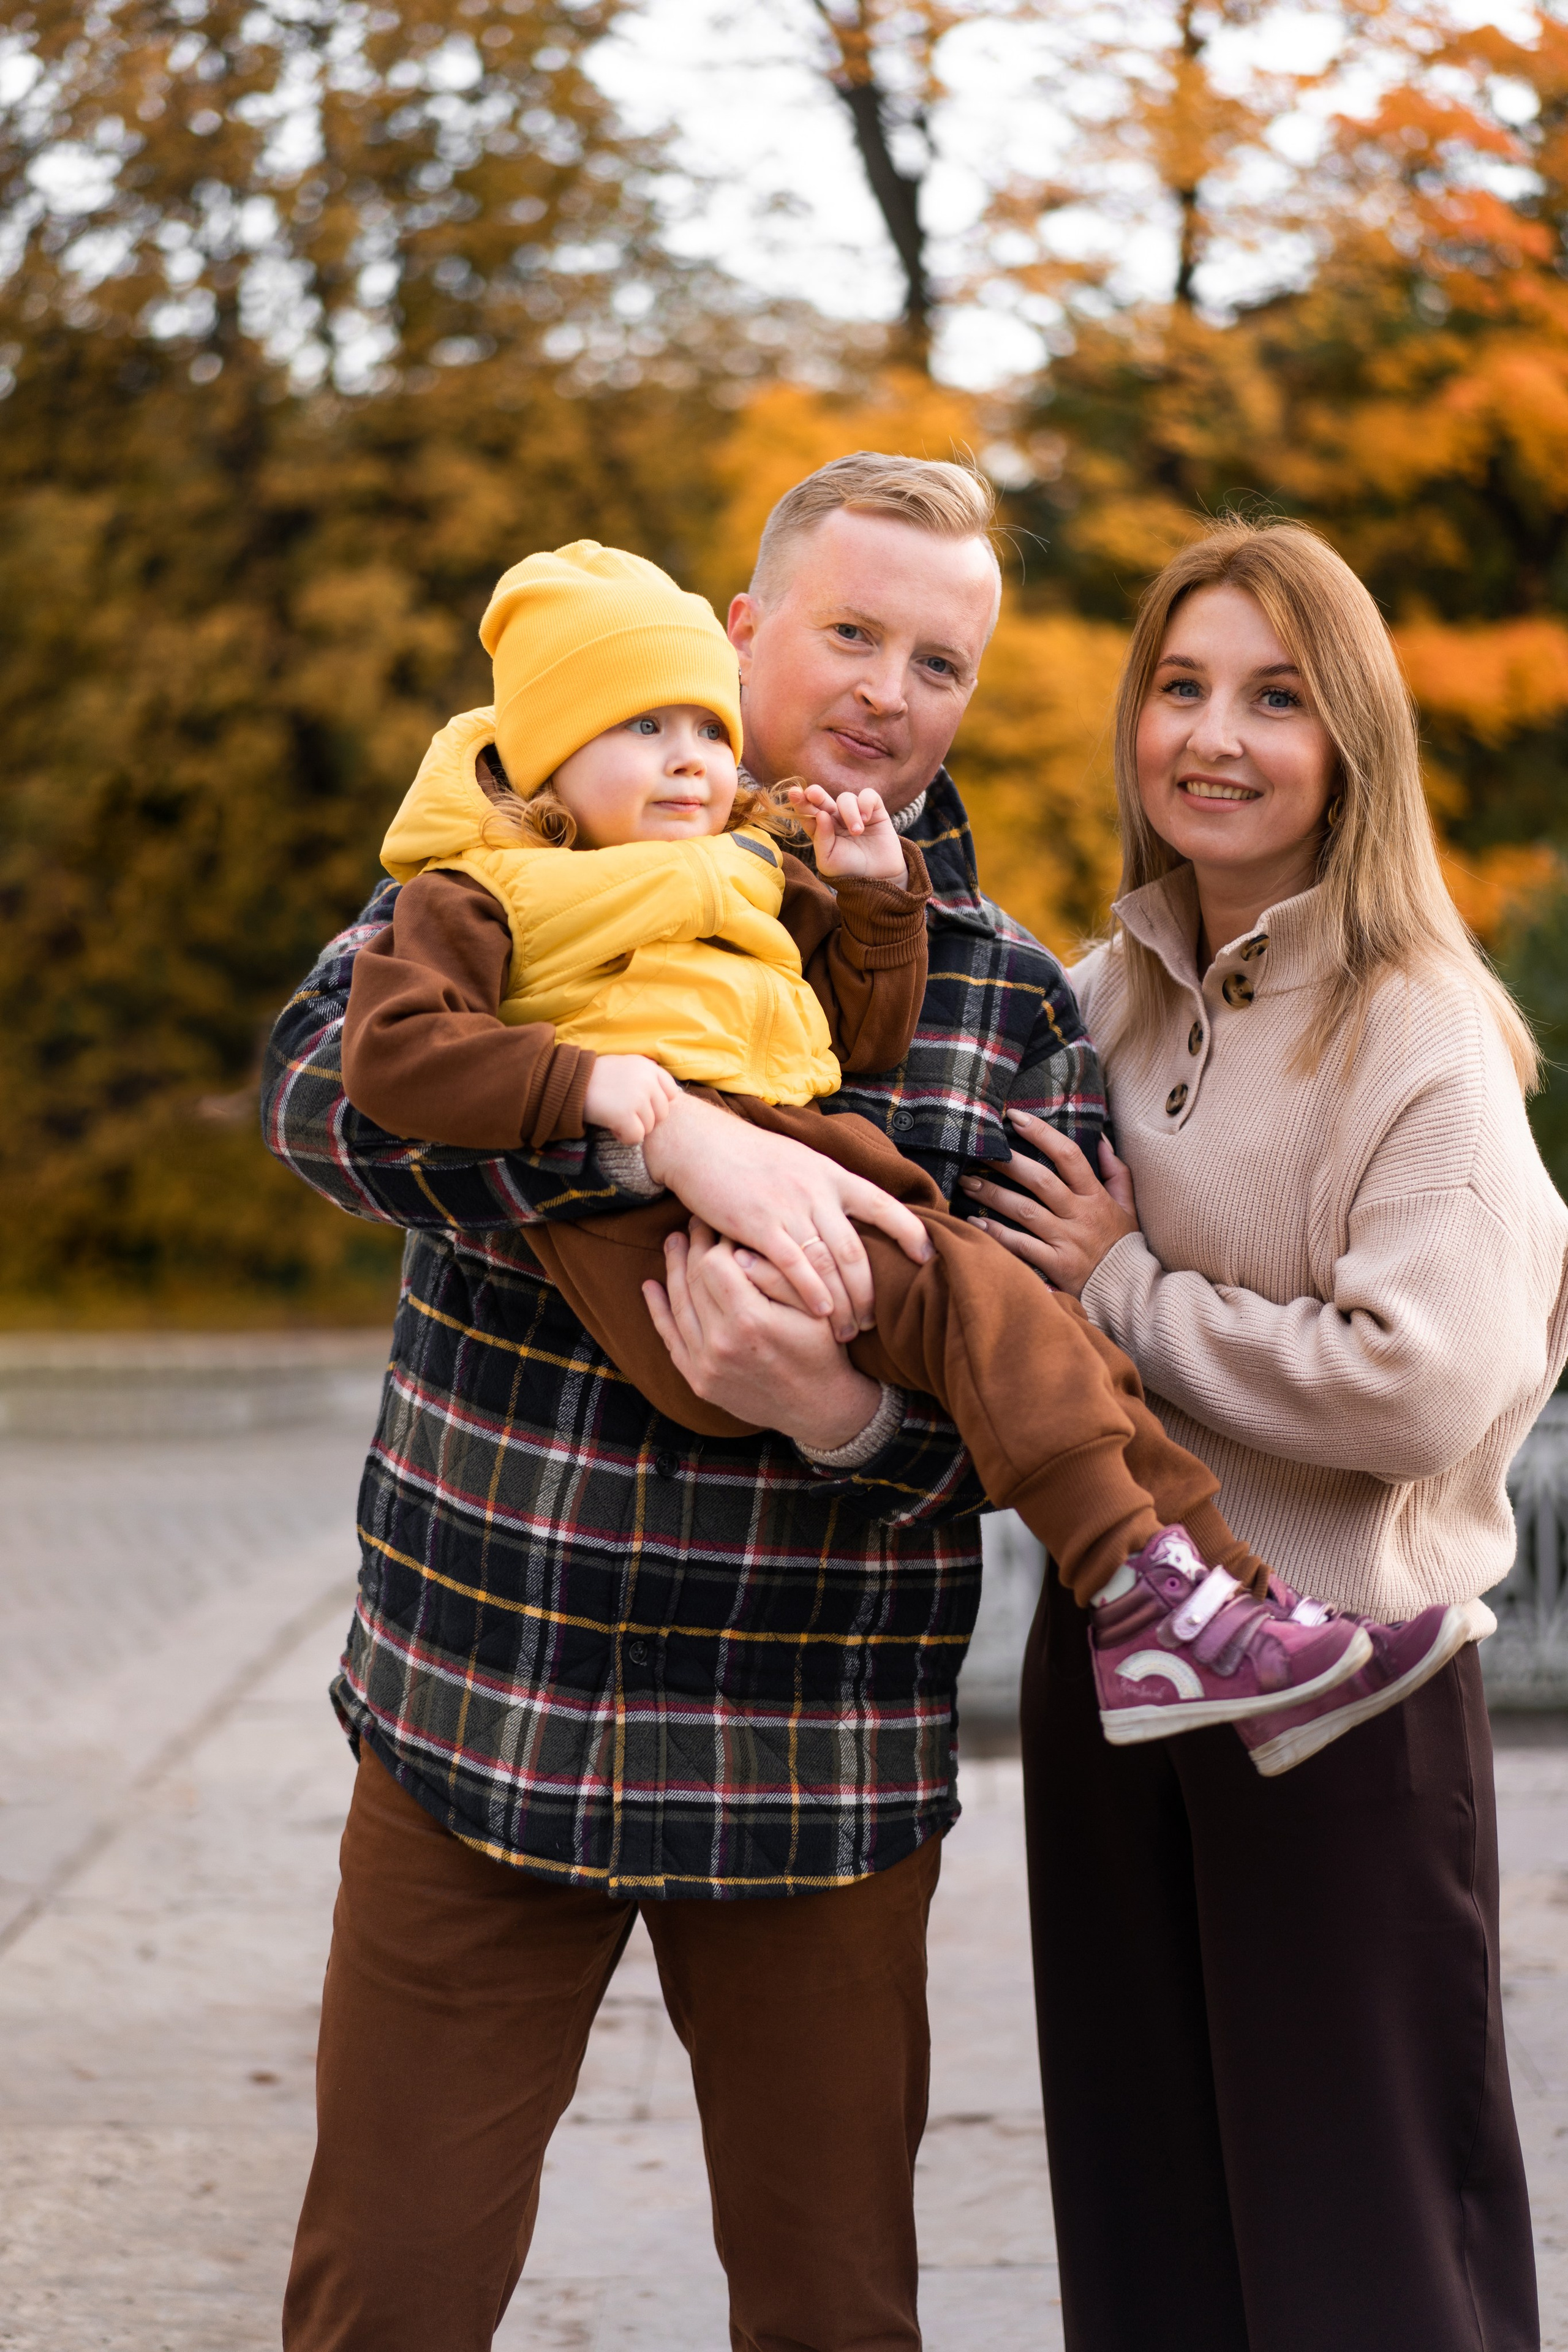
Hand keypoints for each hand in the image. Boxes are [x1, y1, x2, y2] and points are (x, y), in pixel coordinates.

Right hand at [582, 1053, 679, 1144]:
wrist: (570, 1080)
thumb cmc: (597, 1076)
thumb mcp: (626, 1065)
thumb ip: (647, 1077)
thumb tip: (669, 1096)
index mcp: (649, 1067)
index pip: (671, 1093)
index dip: (657, 1104)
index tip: (640, 1105)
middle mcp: (647, 1081)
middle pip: (662, 1114)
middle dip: (645, 1118)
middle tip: (624, 1113)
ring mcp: (637, 1098)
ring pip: (650, 1127)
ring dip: (633, 1128)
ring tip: (615, 1117)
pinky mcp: (625, 1115)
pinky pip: (636, 1137)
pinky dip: (625, 1137)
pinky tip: (613, 1128)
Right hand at [641, 1093, 931, 1340]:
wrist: (699, 1142)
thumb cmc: (747, 1157)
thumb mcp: (798, 1163)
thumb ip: (824, 1189)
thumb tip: (851, 1213)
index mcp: (831, 1174)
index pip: (883, 1204)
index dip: (910, 1231)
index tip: (927, 1258)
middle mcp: (817, 1190)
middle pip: (856, 1249)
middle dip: (869, 1292)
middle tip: (873, 1323)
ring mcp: (789, 1206)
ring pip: (830, 1262)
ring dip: (843, 1302)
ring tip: (848, 1332)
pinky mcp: (759, 1223)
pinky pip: (795, 1264)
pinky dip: (811, 1292)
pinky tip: (821, 1314)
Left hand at [643, 1221, 886, 1449]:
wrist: (818, 1407)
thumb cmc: (822, 1349)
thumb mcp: (813, 1306)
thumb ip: (776, 1275)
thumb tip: (736, 1250)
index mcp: (749, 1320)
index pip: (714, 1264)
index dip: (716, 1240)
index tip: (721, 1225)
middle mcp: (720, 1344)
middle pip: (694, 1281)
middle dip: (693, 1248)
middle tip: (695, 1224)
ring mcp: (705, 1366)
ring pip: (678, 1306)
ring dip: (673, 1270)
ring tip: (673, 1242)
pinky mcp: (699, 1381)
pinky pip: (671, 1340)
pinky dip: (658, 1311)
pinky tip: (651, 1286)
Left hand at [786, 783, 904, 882]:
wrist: (878, 878)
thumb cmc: (850, 870)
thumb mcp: (828, 861)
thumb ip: (821, 839)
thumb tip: (821, 815)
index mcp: (821, 830)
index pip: (808, 813)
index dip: (800, 802)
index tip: (794, 794)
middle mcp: (835, 819)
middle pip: (821, 799)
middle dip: (816, 793)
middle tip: (813, 794)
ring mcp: (854, 813)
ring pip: (846, 798)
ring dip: (849, 813)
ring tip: (857, 832)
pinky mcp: (875, 811)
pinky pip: (868, 795)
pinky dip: (866, 804)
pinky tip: (867, 819)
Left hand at [958, 1114, 1138, 1297]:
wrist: (1130, 1290)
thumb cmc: (1122, 1244)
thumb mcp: (1127, 1205)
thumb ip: (1116, 1171)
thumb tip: (1101, 1138)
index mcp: (1096, 1196)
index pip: (1069, 1156)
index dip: (1042, 1134)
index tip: (1015, 1118)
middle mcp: (1079, 1215)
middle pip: (1040, 1181)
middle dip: (1007, 1163)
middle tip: (978, 1152)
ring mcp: (1067, 1240)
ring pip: (1025, 1211)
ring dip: (993, 1195)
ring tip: (967, 1183)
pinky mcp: (1056, 1265)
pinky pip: (1021, 1246)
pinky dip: (996, 1234)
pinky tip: (975, 1223)